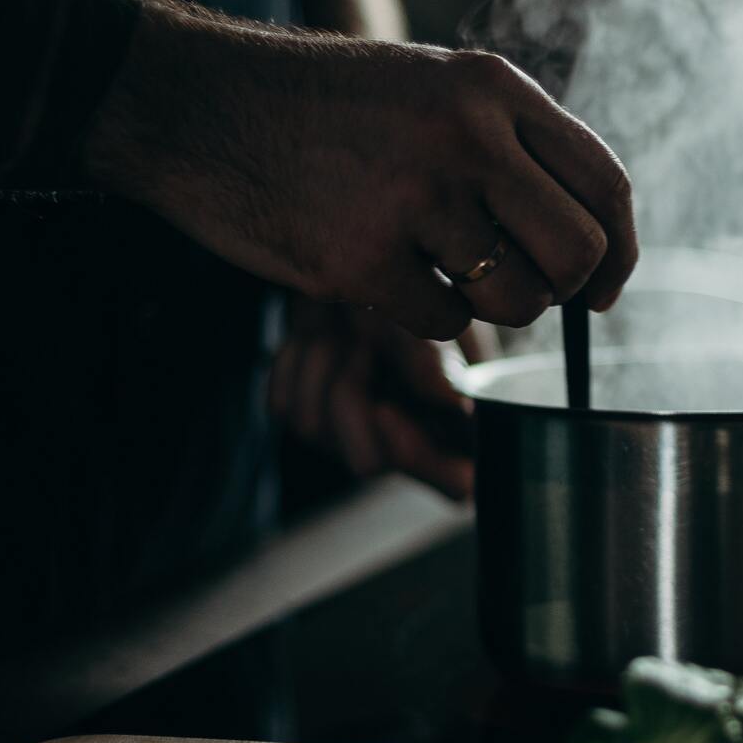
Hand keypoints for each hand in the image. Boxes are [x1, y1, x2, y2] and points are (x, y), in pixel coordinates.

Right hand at [83, 9, 636, 340]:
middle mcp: (466, 137)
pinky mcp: (360, 259)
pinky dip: (423, 317)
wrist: (198, 105)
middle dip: (563, 291)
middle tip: (526, 292)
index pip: (605, 183)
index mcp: (492, 88)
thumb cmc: (321, 106)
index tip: (606, 289)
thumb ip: (510, 141)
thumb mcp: (431, 86)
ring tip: (442, 272)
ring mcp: (413, 199)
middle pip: (578, 253)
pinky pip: (443, 325)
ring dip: (491, 308)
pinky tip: (383, 274)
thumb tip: (592, 233)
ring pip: (517, 300)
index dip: (621, 251)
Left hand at [269, 301, 488, 498]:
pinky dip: (294, 359)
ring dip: (323, 362)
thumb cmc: (415, 287)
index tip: (389, 409)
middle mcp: (406, 441)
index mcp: (459, 427)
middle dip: (354, 395)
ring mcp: (352, 435)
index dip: (423, 461)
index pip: (456, 482)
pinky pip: (283, 404)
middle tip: (364, 343)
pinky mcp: (309, 415)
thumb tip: (459, 408)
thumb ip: (437, 366)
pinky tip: (317, 332)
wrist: (362, 260)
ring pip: (314, 429)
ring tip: (345, 324)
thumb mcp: (432, 315)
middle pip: (367, 463)